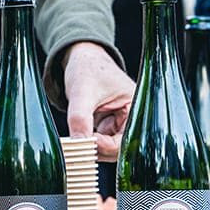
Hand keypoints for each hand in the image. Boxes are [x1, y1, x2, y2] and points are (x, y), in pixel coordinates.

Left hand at [62, 41, 134, 160]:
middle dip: (97, 150)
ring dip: (91, 148)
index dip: (105, 146)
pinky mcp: (107, 127)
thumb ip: (80, 117)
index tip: (85, 140)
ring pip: (107, 150)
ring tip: (74, 140)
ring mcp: (119, 124)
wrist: (81, 60)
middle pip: (118, 149)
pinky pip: (99, 144)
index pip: (125, 140)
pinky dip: (87, 143)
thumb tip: (79, 143)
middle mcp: (131, 118)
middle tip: (76, 145)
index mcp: (136, 108)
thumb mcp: (82, 91)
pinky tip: (77, 137)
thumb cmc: (87, 69)